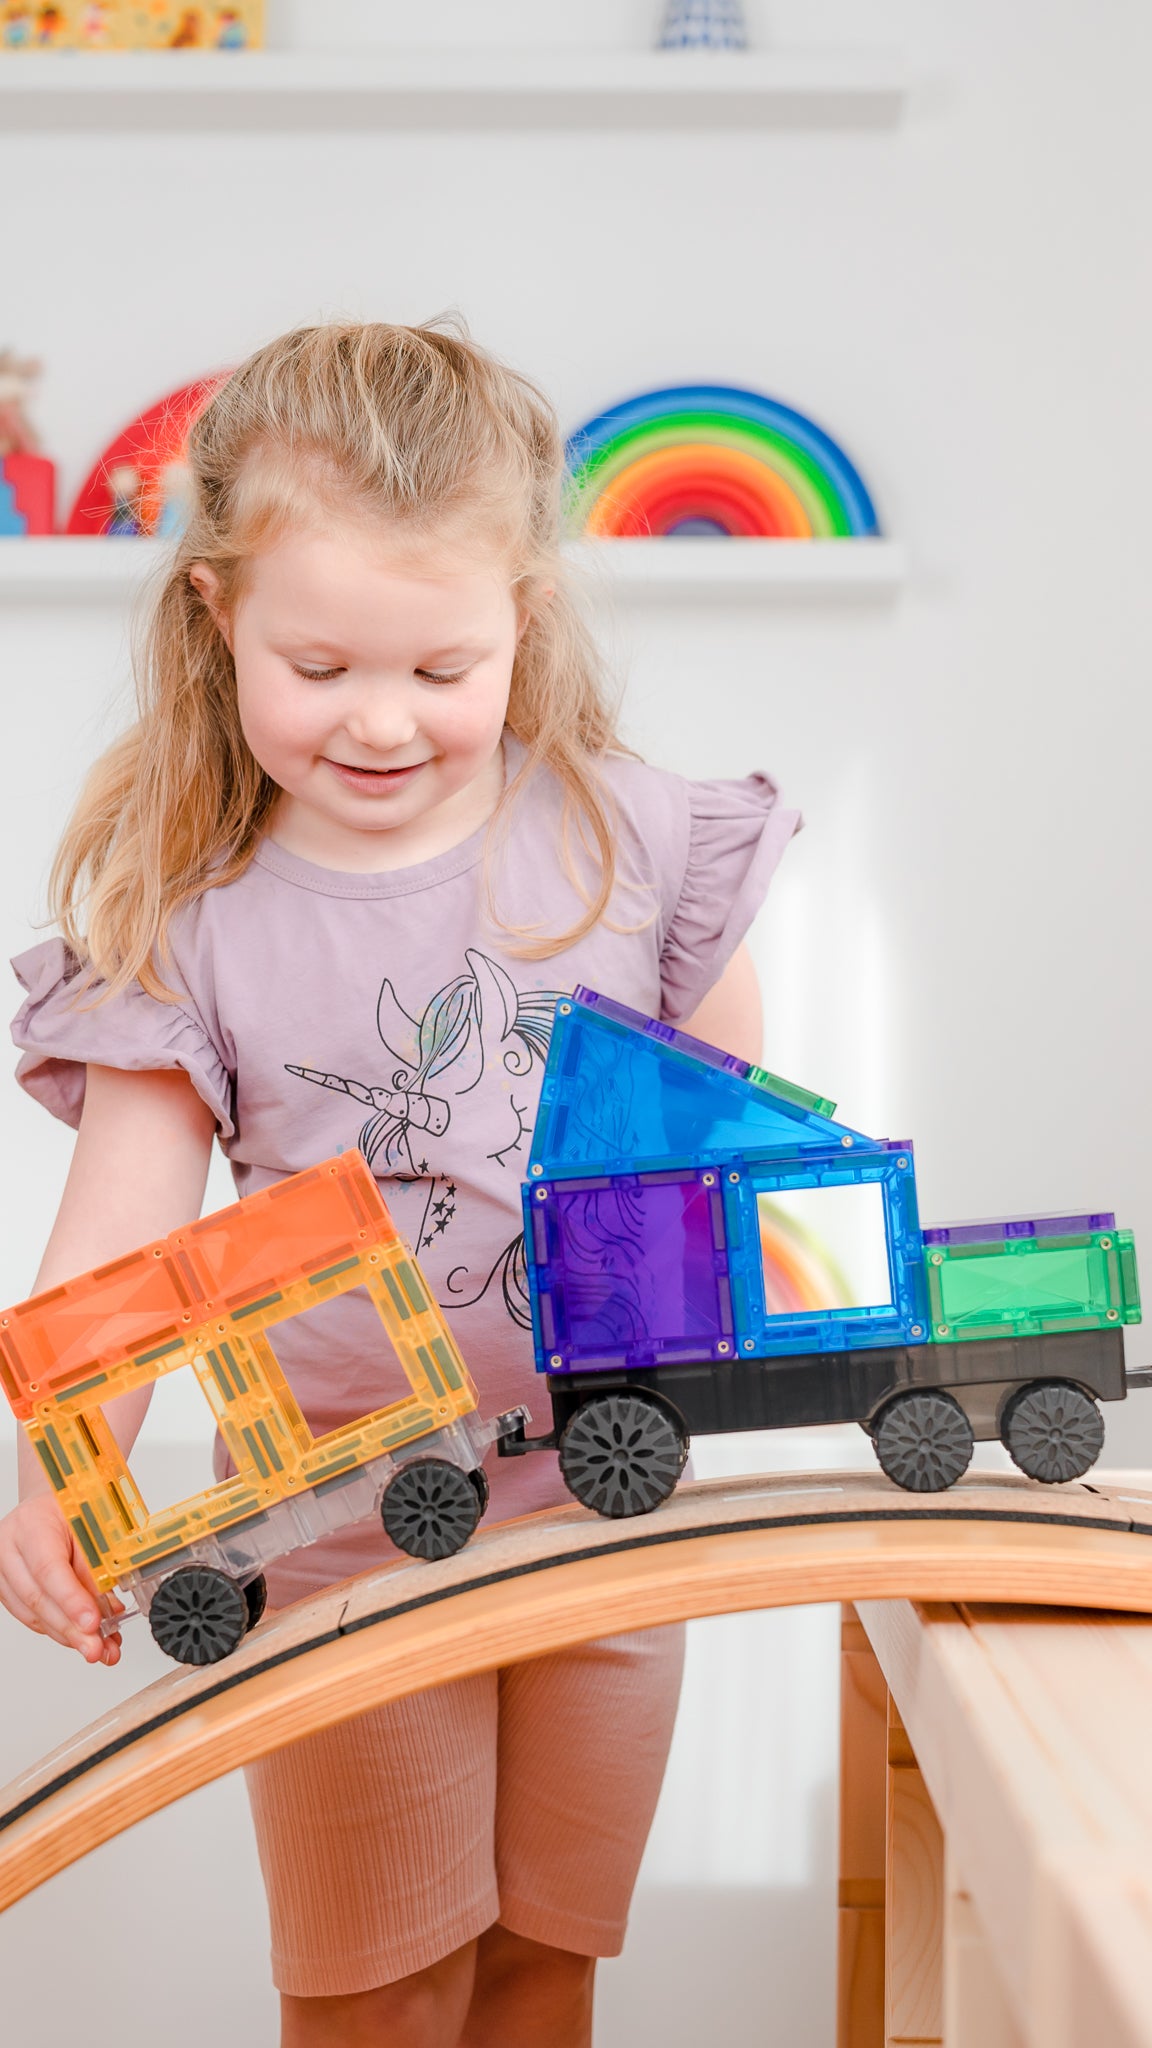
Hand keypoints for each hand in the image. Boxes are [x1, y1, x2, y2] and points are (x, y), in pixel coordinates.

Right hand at [0, 1495, 123, 1665]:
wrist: (47, 1505)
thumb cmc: (68, 1509)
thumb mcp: (90, 1524)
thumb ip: (95, 1564)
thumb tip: (108, 1607)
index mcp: (31, 1524)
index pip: (48, 1568)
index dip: (71, 1600)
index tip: (92, 1623)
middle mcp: (9, 1548)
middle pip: (38, 1598)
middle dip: (71, 1629)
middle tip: (97, 1648)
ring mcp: (3, 1570)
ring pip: (33, 1614)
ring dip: (67, 1636)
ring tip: (98, 1647)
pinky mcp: (6, 1589)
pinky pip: (32, 1617)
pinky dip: (59, 1630)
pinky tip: (81, 1636)